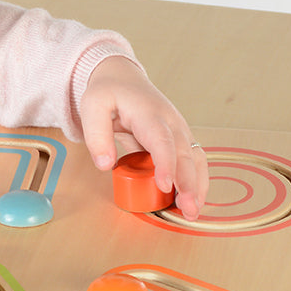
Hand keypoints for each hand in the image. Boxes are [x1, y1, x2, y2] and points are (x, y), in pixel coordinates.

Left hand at [79, 55, 207, 219]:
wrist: (123, 79)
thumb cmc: (108, 93)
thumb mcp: (92, 107)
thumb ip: (96, 135)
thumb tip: (105, 165)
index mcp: (149, 113)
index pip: (162, 140)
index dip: (166, 163)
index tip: (165, 185)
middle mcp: (171, 122)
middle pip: (185, 153)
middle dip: (190, 183)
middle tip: (189, 209)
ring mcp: (179, 131)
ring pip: (196, 159)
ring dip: (198, 185)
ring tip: (192, 211)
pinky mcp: (180, 141)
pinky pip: (193, 162)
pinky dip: (195, 182)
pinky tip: (191, 201)